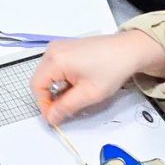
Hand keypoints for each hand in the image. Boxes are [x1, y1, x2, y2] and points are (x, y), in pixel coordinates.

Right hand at [31, 31, 164, 124]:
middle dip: (49, 96)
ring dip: (55, 87)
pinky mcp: (64, 46)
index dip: (43, 104)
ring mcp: (57, 46)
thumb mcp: (89, 94)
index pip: (37, 86)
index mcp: (55, 60)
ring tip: (73, 95)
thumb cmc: (111, 70)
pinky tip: (75, 83)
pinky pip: (53, 65)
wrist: (128, 50)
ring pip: (46, 73)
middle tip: (65, 108)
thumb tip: (50, 118)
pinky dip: (59, 78)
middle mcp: (52, 50)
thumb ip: (66, 107)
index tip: (55, 117)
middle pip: (39, 78)